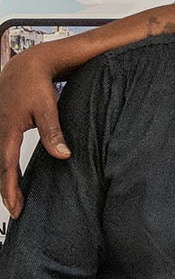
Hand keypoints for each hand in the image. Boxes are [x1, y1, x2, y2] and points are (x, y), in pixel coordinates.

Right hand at [0, 49, 68, 217]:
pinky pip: (2, 153)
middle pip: (0, 169)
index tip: (16, 207)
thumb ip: (53, 131)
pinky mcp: (3, 129)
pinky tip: (14, 176)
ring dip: (6, 180)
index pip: (7, 168)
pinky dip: (6, 168)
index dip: (10, 189)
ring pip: (0, 162)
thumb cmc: (36, 85)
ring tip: (14, 199)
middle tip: (16, 210)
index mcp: (7, 131)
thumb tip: (63, 155)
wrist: (25, 67)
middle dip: (7, 190)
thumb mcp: (47, 107)